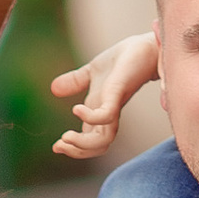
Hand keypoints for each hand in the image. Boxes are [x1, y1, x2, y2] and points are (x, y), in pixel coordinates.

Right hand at [50, 31, 159, 159]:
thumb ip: (75, 81)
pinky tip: (76, 109)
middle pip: (98, 147)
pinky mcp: (119, 93)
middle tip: (58, 145)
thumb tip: (54, 89)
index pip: (91, 141)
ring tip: (65, 136)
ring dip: (82, 144)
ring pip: (103, 140)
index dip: (74, 148)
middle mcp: (110, 114)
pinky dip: (90, 118)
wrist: (144, 46)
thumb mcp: (91, 71)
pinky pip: (106, 116)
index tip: (56, 146)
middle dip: (76, 151)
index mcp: (101, 112)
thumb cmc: (123, 60)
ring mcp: (115, 105)